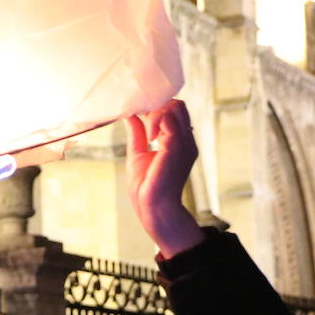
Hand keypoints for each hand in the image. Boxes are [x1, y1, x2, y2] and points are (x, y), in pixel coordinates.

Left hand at [126, 99, 204, 257]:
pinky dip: (156, 121)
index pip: (175, 111)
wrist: (152, 209)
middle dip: (157, 107)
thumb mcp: (138, 153)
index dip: (157, 108)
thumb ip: (137, 133)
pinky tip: (150, 137)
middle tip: (144, 125)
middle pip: (178, 106)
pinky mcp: (176, 148)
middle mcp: (185, 141)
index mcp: (178, 142)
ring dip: (156, 113)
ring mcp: (183, 144)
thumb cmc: (147, 188)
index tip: (141, 119)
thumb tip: (130, 115)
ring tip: (148, 133)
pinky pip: (170, 121)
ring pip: (175, 108)